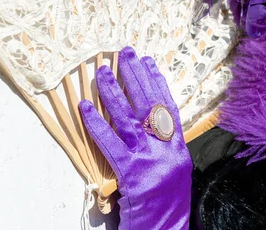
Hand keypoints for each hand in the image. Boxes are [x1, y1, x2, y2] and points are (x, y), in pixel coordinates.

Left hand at [79, 47, 191, 229]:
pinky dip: (97, 123)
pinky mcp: (132, 172)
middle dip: (136, 77)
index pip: (167, 107)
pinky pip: (111, 143)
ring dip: (114, 92)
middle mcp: (167, 148)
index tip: (148, 62)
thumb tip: (148, 121)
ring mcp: (150, 159)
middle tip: (125, 54)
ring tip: (102, 71)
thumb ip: (164, 145)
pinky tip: (86, 106)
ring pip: (129, 118)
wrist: (167, 228)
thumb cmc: (168, 202)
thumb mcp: (173, 170)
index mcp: (178, 147)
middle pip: (149, 105)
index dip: (158, 83)